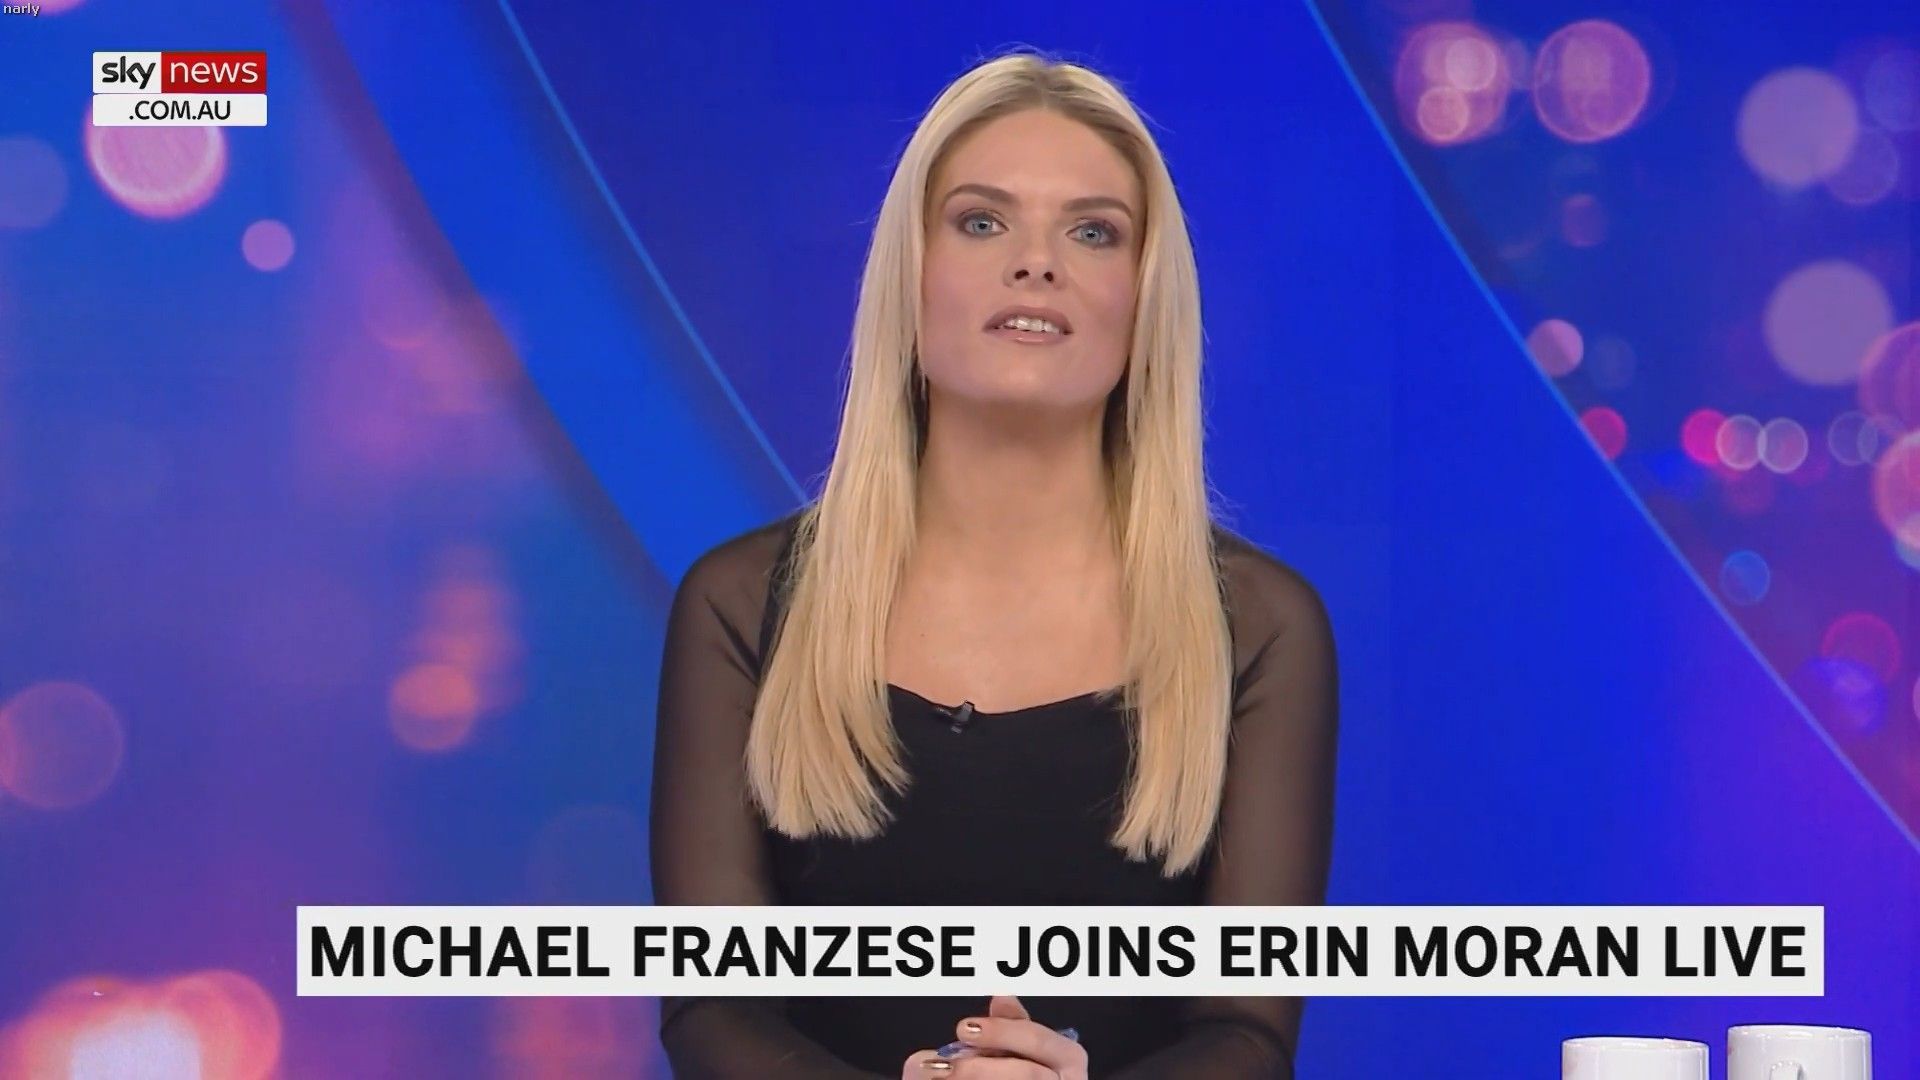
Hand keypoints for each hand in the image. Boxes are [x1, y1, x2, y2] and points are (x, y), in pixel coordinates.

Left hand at [899, 995, 1088, 1078]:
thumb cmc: (1011, 1073)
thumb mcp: (1015, 1049)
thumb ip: (1010, 1027)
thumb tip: (1002, 997)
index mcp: (1066, 1061)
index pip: (1040, 1040)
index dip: (1002, 1032)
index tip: (964, 1028)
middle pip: (1028, 1075)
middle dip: (981, 1068)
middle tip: (945, 1064)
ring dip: (974, 1079)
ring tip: (941, 1075)